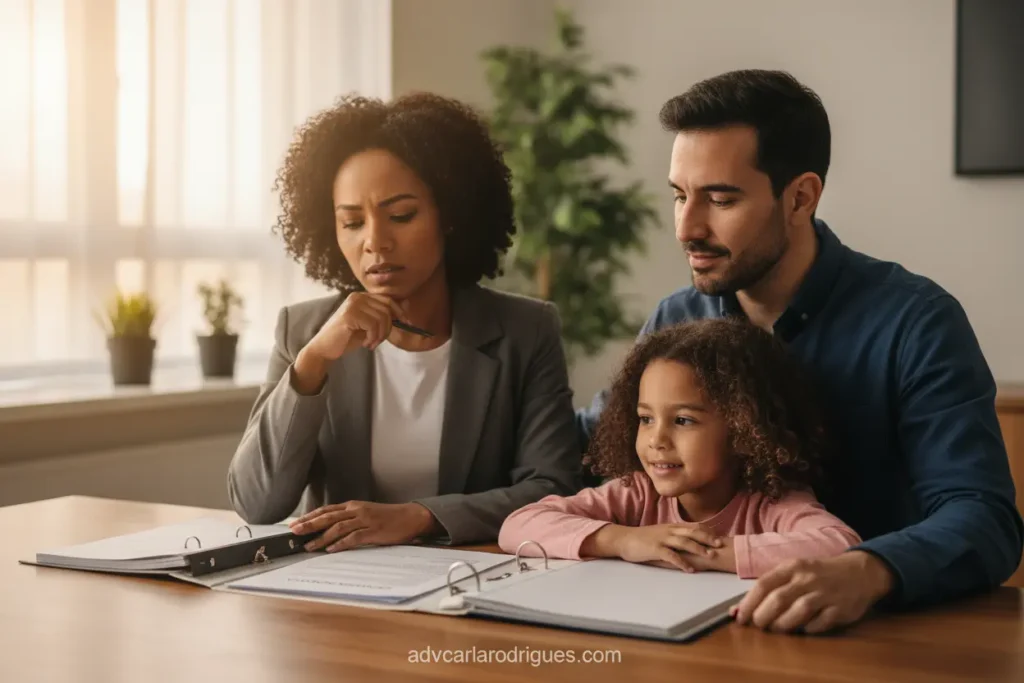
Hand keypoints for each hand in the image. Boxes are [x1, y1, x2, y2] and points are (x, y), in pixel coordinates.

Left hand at [288, 501, 438, 551]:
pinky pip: (354, 537)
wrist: (410, 517)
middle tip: (294, 532)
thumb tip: (328, 530)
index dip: (309, 516)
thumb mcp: (365, 514)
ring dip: (321, 537)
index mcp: (353, 506)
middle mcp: (357, 510)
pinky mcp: (374, 531)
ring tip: (309, 546)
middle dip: (309, 524)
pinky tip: (331, 549)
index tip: (295, 523)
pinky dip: (341, 544)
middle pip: (328, 517)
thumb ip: (349, 519)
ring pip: (338, 527)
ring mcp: (365, 520)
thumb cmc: (387, 517)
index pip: (326, 510)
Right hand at [306, 292, 404, 361]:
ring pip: (382, 318)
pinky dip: (373, 338)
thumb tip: (406, 306)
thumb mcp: (369, 326)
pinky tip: (366, 344)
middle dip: (388, 328)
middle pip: (387, 309)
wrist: (325, 348)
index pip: (387, 300)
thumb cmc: (347, 337)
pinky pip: (373, 325)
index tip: (407, 324)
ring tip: (371, 343)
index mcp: (362, 297)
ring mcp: (353, 304)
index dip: (399, 312)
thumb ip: (384, 316)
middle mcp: (357, 297)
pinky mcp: (350, 315)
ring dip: (380, 335)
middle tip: (378, 341)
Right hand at [583, 523, 723, 572]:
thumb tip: (689, 543)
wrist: (623, 539)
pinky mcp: (654, 549)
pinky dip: (682, 562)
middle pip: (692, 532)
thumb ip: (674, 536)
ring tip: (709, 556)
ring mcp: (661, 539)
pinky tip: (689, 569)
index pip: (693, 526)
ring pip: (684, 542)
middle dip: (707, 538)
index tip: (719, 537)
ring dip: (698, 548)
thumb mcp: (661, 534)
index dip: (707, 531)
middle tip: (720, 545)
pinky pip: (671, 555)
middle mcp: (669, 530)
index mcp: (671, 527)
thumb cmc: (643, 539)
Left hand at [730, 550, 895, 633]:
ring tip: (775, 629)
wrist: (860, 571)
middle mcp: (808, 578)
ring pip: (799, 610)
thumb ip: (769, 589)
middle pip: (778, 599)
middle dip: (763, 616)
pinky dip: (809, 629)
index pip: (764, 584)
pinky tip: (802, 630)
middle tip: (757, 625)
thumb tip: (736, 610)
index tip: (739, 617)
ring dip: (783, 624)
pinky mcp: (841, 608)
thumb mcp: (794, 572)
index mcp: (793, 566)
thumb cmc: (819, 573)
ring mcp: (826, 593)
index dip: (749, 602)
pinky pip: (821, 622)